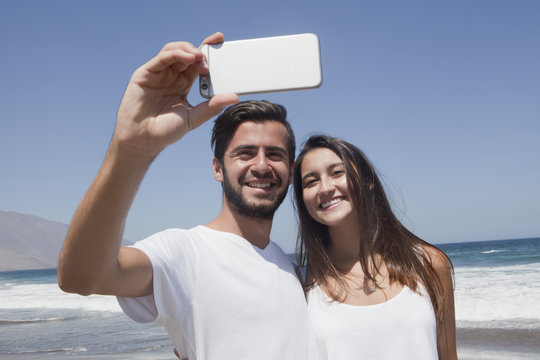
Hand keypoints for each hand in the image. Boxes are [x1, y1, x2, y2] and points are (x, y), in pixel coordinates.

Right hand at [114, 32, 237, 158]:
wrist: (142, 140)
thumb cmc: (165, 131)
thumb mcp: (193, 118)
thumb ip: (212, 107)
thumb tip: (234, 97)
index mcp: (182, 84)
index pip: (196, 64)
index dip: (207, 52)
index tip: (221, 42)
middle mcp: (171, 76)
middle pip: (187, 55)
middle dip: (202, 50)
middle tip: (215, 51)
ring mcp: (158, 74)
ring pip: (174, 51)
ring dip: (189, 50)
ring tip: (200, 56)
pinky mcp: (145, 73)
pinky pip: (162, 58)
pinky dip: (176, 54)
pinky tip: (188, 57)